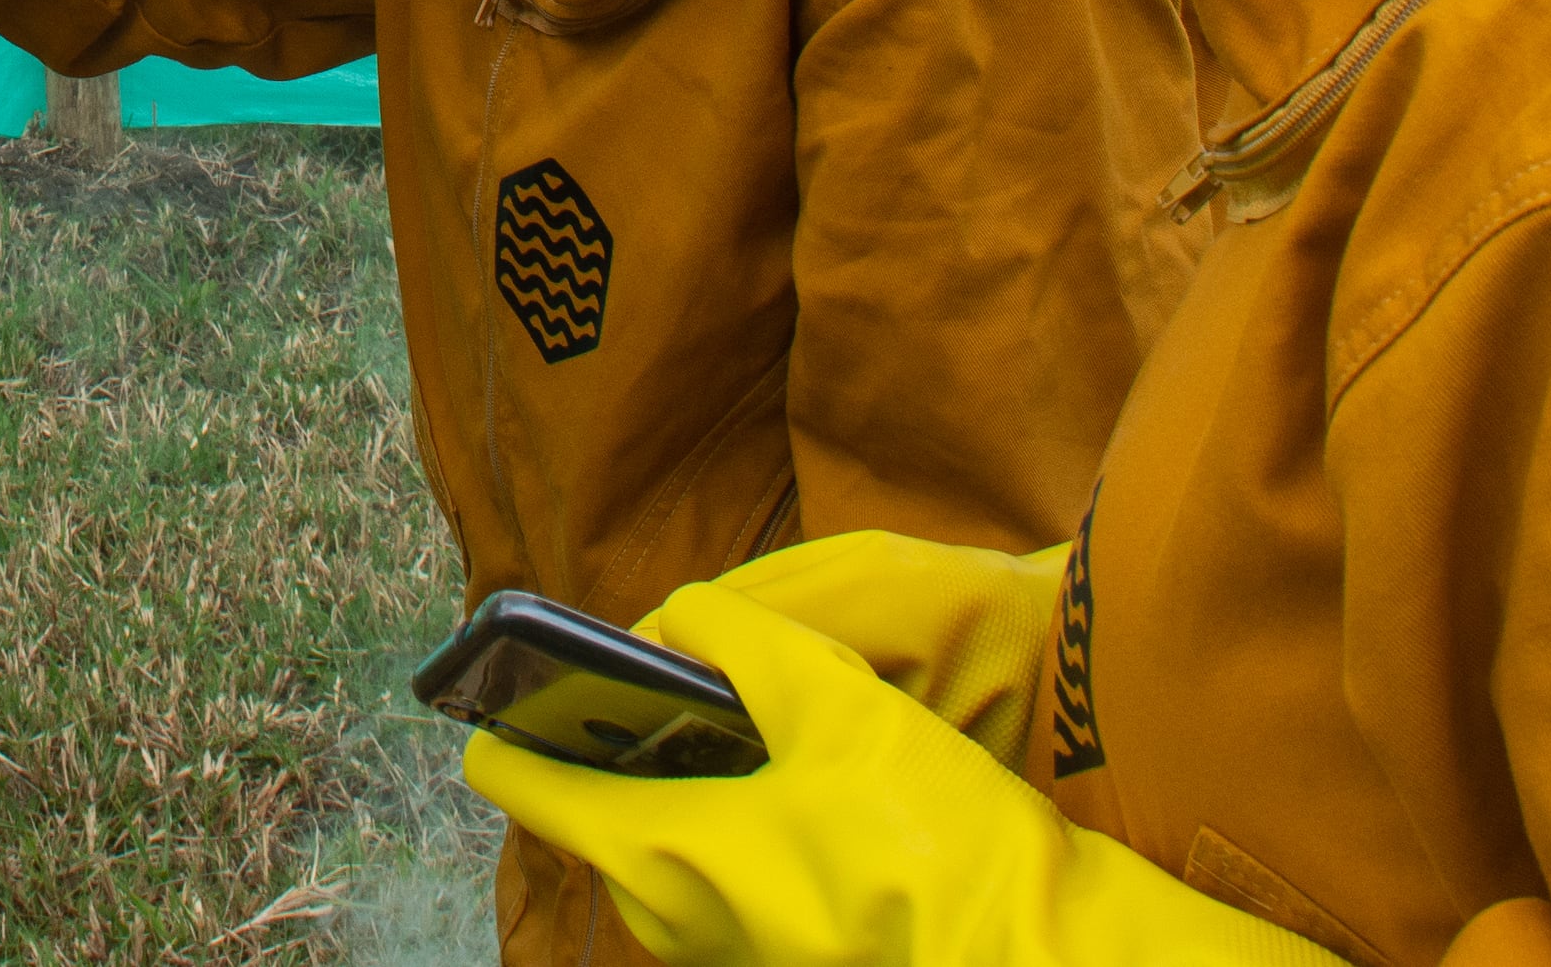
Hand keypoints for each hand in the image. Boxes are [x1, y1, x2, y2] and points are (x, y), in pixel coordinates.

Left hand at [463, 575, 1330, 966]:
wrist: (1033, 959)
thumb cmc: (930, 840)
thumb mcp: (834, 699)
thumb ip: (736, 639)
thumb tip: (676, 619)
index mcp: (656, 850)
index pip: (517, 776)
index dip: (517, 708)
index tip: (532, 664)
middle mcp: (664, 917)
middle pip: (594, 804)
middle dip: (622, 734)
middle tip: (686, 673)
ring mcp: (715, 950)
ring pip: (658, 841)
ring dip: (686, 778)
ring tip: (758, 718)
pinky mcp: (768, 960)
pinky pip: (711, 878)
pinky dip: (730, 824)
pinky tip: (801, 784)